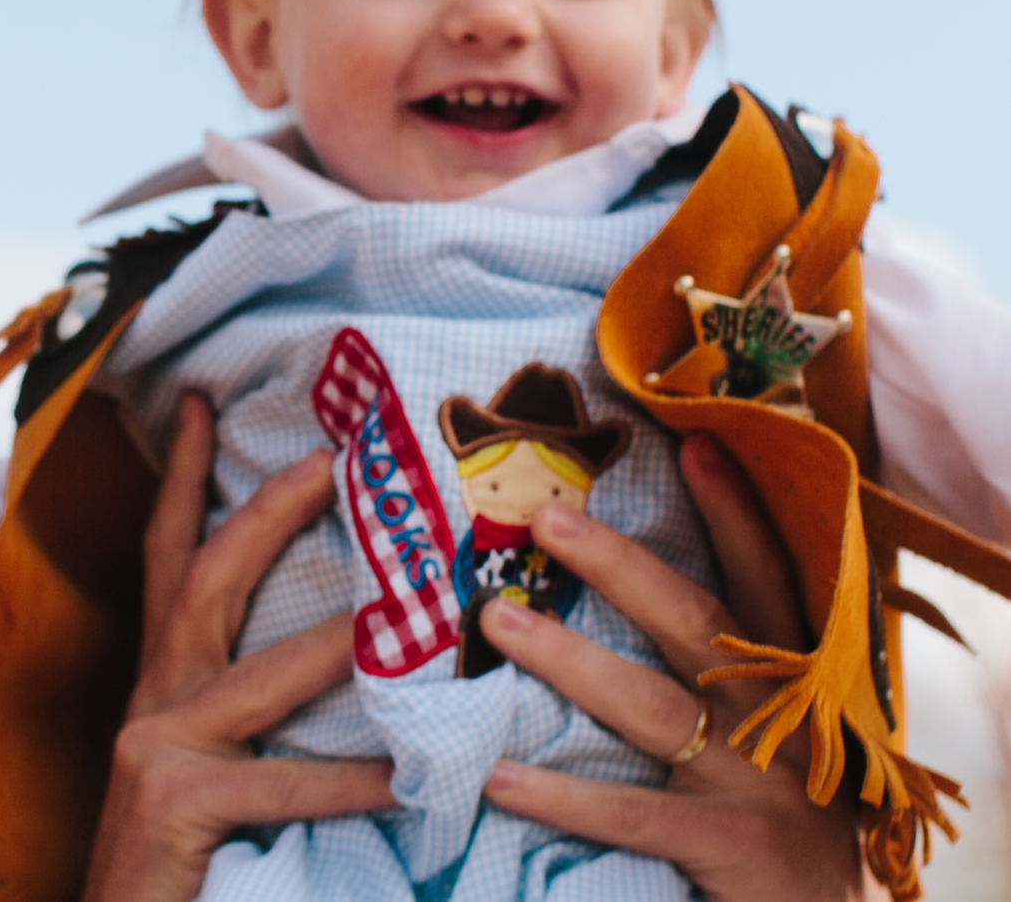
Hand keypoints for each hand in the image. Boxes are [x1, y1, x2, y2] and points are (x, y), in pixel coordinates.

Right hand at [84, 396, 398, 901]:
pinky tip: (411, 781)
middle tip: (329, 460)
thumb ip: (248, 719)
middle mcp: (153, 701)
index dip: (183, 479)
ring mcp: (157, 748)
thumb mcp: (206, 772)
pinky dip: (349, 782)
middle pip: (204, 581)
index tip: (202, 403)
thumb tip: (347, 662)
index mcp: (161, 685)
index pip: (169, 558)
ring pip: (258, 677)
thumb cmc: (177, 865)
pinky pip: (281, 785)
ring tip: (410, 618)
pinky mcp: (176, 803)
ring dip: (338, 644)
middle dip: (265, 515)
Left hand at [481, 432, 865, 901]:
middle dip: (620, 565)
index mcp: (794, 680)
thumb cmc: (786, 808)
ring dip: (570, 659)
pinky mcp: (735, 846)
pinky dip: (563, 795)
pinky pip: (634, 813)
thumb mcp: (776, 727)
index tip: (699, 443)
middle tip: (544, 519)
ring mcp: (761, 783)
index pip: (766, 582)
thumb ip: (724, 663)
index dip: (737, 514)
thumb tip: (636, 579)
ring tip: (495, 619)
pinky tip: (499, 775)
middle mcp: (782, 716)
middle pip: (694, 622)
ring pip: (653, 706)